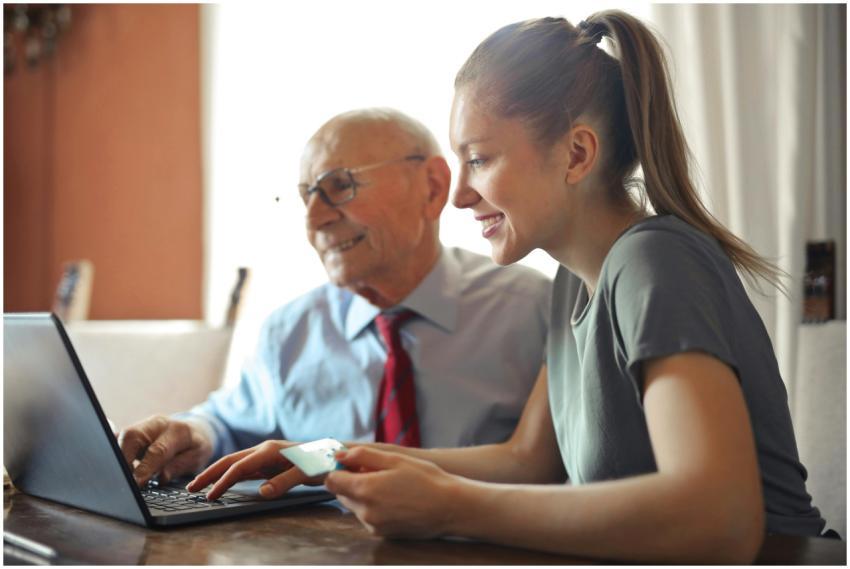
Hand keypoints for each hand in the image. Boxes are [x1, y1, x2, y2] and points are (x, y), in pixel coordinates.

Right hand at [118, 415, 213, 486]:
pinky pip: (117, 439)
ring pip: (121, 437)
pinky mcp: (132, 431)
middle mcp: (157, 424)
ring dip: (117, 457)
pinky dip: (114, 452)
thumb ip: (179, 466)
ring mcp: (143, 425)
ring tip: (119, 477)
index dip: (145, 467)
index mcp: (177, 430)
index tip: (137, 483)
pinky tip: (114, 467)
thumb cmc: (195, 446)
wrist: (195, 430)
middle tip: (123, 481)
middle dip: (123, 459)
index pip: (157, 450)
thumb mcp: (197, 458)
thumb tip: (161, 477)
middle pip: (132, 436)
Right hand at [187, 440, 321, 500]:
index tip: (210, 496)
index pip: (239, 467)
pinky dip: (230, 475)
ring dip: (217, 474)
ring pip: (235, 463)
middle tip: (190, 488)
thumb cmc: (322, 462)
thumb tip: (262, 492)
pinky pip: (244, 468)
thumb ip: (284, 482)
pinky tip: (223, 482)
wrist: (335, 454)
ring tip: (200, 486)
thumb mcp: (306, 473)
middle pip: (230, 461)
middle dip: (209, 474)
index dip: (223, 482)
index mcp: (270, 451)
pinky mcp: (269, 462)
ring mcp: (266, 455)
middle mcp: (264, 450)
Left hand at [325, 446, 461, 538]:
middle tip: (375, 471)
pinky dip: (373, 507)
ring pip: (354, 506)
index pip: (331, 481)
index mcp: (365, 490)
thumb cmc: (426, 480)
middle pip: (341, 494)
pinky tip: (394, 499)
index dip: (339, 469)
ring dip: (363, 494)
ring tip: (389, 485)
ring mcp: (373, 525)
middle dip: (352, 481)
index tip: (351, 463)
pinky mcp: (382, 533)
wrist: (450, 508)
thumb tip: (339, 455)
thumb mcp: (395, 459)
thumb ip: (362, 455)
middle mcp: (365, 511)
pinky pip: (367, 517)